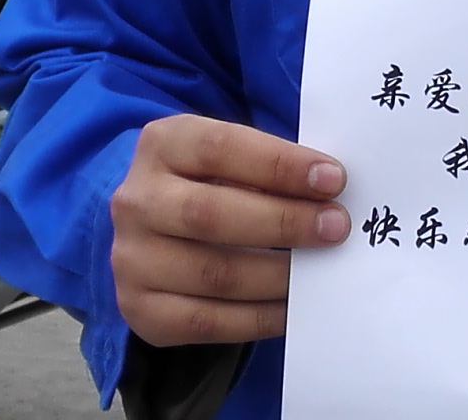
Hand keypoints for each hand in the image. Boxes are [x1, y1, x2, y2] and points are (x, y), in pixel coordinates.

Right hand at [109, 114, 349, 346]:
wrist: (152, 233)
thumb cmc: (209, 185)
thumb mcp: (228, 158)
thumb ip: (269, 167)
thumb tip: (329, 192)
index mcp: (161, 145)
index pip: (220, 148)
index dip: (279, 164)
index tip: (332, 179)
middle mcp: (136, 201)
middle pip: (210, 215)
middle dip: (283, 222)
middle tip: (335, 227)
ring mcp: (132, 259)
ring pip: (214, 274)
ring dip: (278, 275)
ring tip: (321, 271)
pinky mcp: (141, 310)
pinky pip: (209, 322)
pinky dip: (260, 317)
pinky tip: (293, 307)